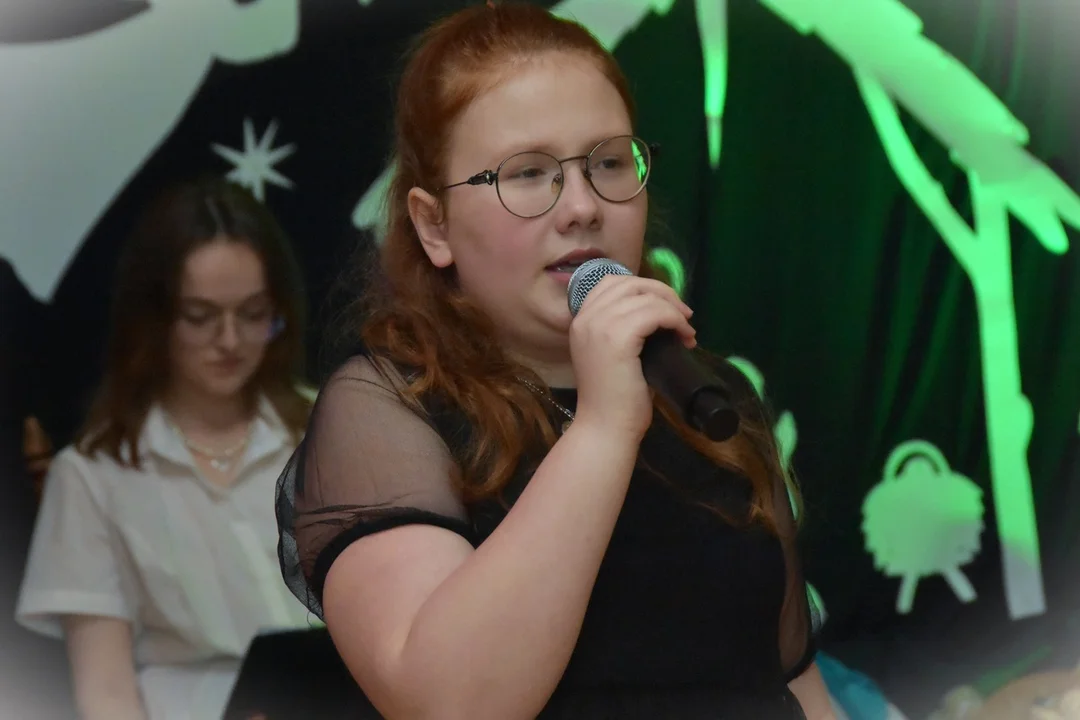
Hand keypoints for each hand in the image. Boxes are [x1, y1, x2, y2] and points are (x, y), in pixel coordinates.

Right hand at [569, 274, 695, 440]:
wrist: (605, 428)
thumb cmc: (614, 400)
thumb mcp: (612, 355)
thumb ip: (623, 331)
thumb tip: (658, 316)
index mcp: (581, 321)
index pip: (612, 283)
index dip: (644, 289)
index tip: (666, 309)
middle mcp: (585, 318)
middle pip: (630, 283)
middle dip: (663, 293)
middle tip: (684, 315)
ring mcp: (599, 326)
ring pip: (646, 296)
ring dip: (673, 308)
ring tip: (686, 330)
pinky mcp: (618, 338)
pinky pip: (655, 313)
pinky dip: (675, 320)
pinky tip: (684, 337)